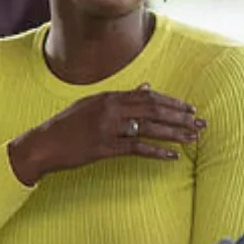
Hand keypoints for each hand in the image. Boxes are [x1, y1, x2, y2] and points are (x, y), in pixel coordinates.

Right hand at [8, 85, 204, 185]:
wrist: (43, 144)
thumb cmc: (67, 125)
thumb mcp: (92, 104)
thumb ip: (120, 97)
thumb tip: (147, 87)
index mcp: (109, 96)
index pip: (148, 97)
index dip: (172, 102)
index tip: (190, 109)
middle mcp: (111, 109)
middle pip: (154, 110)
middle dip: (180, 117)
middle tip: (200, 124)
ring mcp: (108, 128)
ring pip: (149, 128)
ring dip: (174, 134)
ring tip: (193, 139)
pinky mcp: (104, 147)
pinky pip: (137, 148)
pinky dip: (156, 152)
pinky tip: (172, 156)